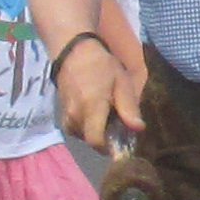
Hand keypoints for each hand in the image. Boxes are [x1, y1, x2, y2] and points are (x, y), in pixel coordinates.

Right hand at [56, 37, 131, 156]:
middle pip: (90, 140)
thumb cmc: (101, 65)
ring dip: (94, 131)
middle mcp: (75, 115)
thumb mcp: (121, 82)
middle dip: (103, 138)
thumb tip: (138, 128)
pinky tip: (93, 114)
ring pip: (81, 135)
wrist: (73, 51)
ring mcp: (65, 114)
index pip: (96, 141)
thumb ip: (128, 107)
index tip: (120, 142)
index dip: (108, 147)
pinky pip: (73, 128)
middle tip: (115, 125)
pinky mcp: (61, 112)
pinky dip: (84, 126)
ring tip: (104, 117)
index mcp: (91, 108)